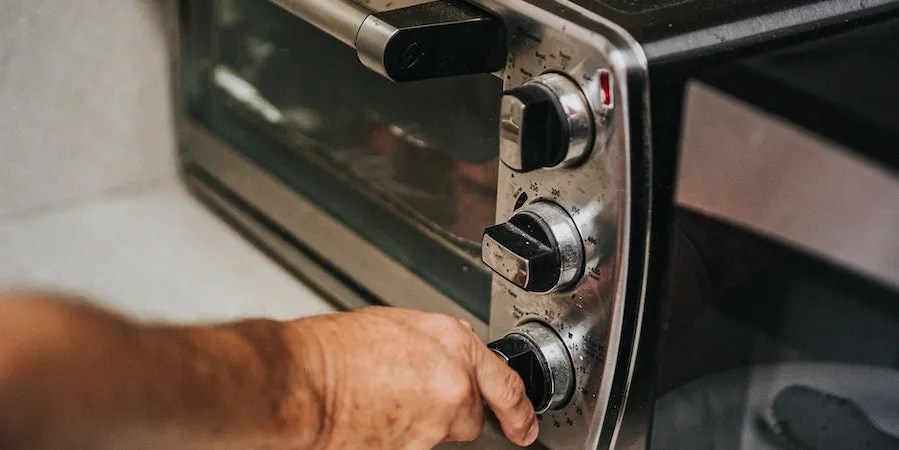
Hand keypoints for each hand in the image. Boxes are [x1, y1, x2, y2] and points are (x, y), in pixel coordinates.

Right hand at [290, 306, 537, 448]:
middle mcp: (453, 385)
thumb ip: (439, 344)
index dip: (520, 411)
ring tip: (380, 403)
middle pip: (472, 417)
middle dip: (451, 413)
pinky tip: (372, 419)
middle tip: (412, 398)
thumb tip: (455, 356)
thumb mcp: (400, 325)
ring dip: (419, 424)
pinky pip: (413, 445)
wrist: (301, 380)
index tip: (525, 424)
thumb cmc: (336, 348)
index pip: (506, 385)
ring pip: (439, 434)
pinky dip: (398, 437)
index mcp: (454, 345)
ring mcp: (434, 424)